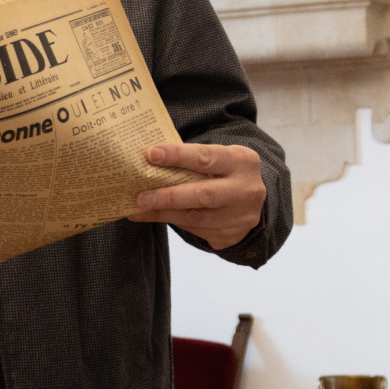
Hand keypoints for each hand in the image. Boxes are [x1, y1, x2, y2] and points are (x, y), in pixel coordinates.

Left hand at [129, 142, 265, 249]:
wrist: (250, 200)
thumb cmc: (224, 173)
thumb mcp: (218, 160)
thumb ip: (192, 160)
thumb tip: (149, 161)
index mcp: (242, 161)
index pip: (206, 157)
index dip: (177, 155)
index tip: (151, 154)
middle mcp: (246, 189)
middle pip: (203, 194)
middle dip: (168, 195)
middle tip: (141, 197)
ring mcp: (240, 216)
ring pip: (196, 218)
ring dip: (164, 213)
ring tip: (139, 209)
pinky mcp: (232, 235)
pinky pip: (196, 230)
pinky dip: (173, 221)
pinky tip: (154, 216)